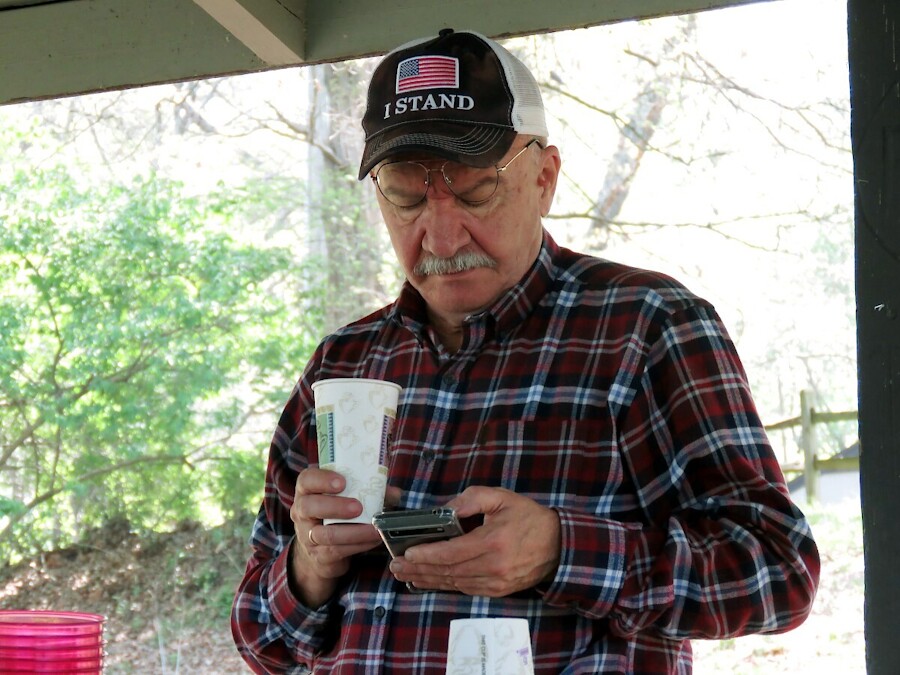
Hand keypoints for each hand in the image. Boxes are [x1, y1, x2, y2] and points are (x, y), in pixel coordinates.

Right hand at [288, 467, 398, 606]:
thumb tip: (395, 493)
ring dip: (353, 531)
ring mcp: (307, 535)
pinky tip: (373, 539)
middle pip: (309, 506)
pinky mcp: (318, 555)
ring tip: (373, 528)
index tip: (342, 482)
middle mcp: (301, 512)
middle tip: (358, 507)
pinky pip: (336, 550)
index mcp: (307, 491)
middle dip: (335, 506)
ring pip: (324, 534)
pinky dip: (358, 545)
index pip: (306, 480)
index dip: (322, 480)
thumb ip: (370, 491)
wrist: (322, 550)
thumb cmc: (337, 514)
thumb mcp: (349, 497)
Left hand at [388, 486, 560, 595]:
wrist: (559, 545)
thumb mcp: (502, 497)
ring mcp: (496, 583)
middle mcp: (492, 567)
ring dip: (427, 579)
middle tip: (395, 566)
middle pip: (448, 571)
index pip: (451, 552)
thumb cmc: (528, 517)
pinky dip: (445, 585)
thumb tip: (446, 508)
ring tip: (405, 575)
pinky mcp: (498, 591)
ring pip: (454, 583)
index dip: (427, 554)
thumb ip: (472, 499)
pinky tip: (429, 581)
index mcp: (492, 542)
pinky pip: (466, 589)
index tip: (406, 553)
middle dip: (419, 569)